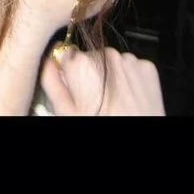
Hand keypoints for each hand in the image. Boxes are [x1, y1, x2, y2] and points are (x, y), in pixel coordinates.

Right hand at [40, 47, 165, 115]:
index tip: (74, 88)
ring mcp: (129, 59)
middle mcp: (105, 54)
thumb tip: (46, 61)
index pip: (65, 54)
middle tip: (95, 99)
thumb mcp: (65, 112)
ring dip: (109, 76)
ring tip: (114, 100)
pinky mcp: (147, 66)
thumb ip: (50, 82)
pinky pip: (131, 65)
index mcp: (80, 63)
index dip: (68, 73)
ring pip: (110, 61)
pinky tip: (128, 96)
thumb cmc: (101, 124)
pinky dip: (129, 78)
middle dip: (90, 74)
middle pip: (89, 57)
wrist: (140, 138)